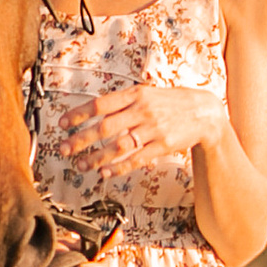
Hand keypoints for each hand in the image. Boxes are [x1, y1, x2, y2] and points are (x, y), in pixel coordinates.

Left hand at [70, 79, 227, 181]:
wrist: (204, 112)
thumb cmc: (171, 102)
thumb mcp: (147, 94)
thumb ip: (123, 102)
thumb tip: (95, 112)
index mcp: (135, 94)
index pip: (100, 104)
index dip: (78, 114)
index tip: (62, 124)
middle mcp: (142, 110)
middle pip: (104, 127)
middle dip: (80, 140)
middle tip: (64, 149)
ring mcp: (153, 128)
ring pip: (118, 146)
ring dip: (96, 158)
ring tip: (82, 166)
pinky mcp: (162, 145)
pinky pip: (136, 159)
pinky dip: (118, 167)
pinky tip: (105, 173)